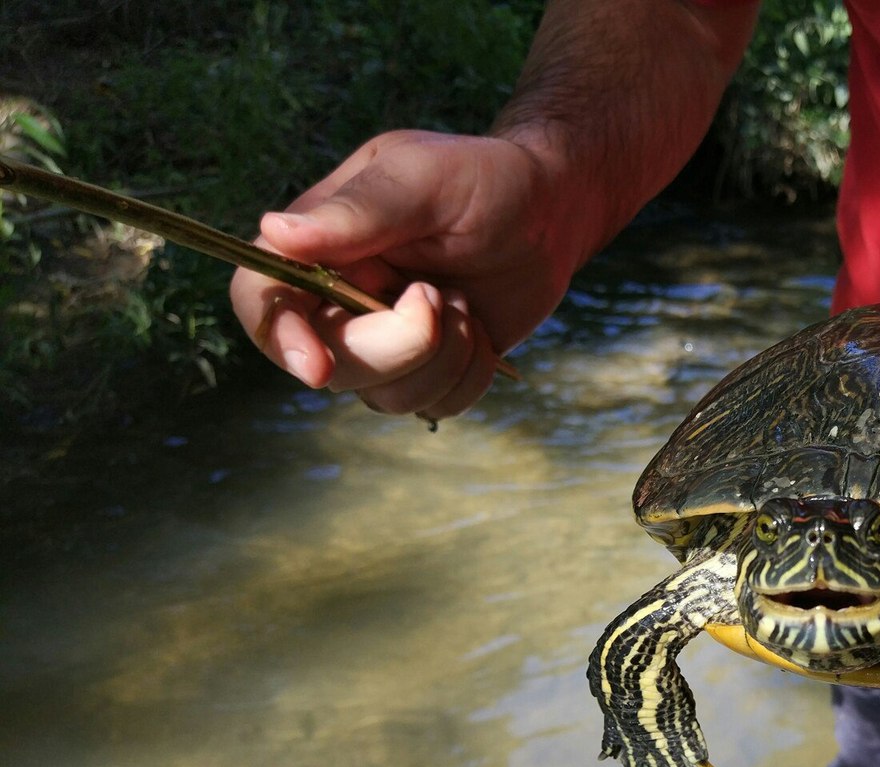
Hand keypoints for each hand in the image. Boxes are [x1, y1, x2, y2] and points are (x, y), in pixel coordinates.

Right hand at [230, 130, 582, 422]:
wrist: (551, 213)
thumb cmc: (484, 180)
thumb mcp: (424, 180)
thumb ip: (357, 212)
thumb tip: (275, 234)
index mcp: (318, 246)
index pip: (262, 299)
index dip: (279, 336)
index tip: (317, 366)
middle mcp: (340, 300)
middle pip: (330, 362)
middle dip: (395, 347)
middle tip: (441, 298)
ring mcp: (384, 342)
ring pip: (386, 396)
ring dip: (442, 358)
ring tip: (463, 302)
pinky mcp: (430, 370)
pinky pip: (436, 406)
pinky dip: (470, 376)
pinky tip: (480, 330)